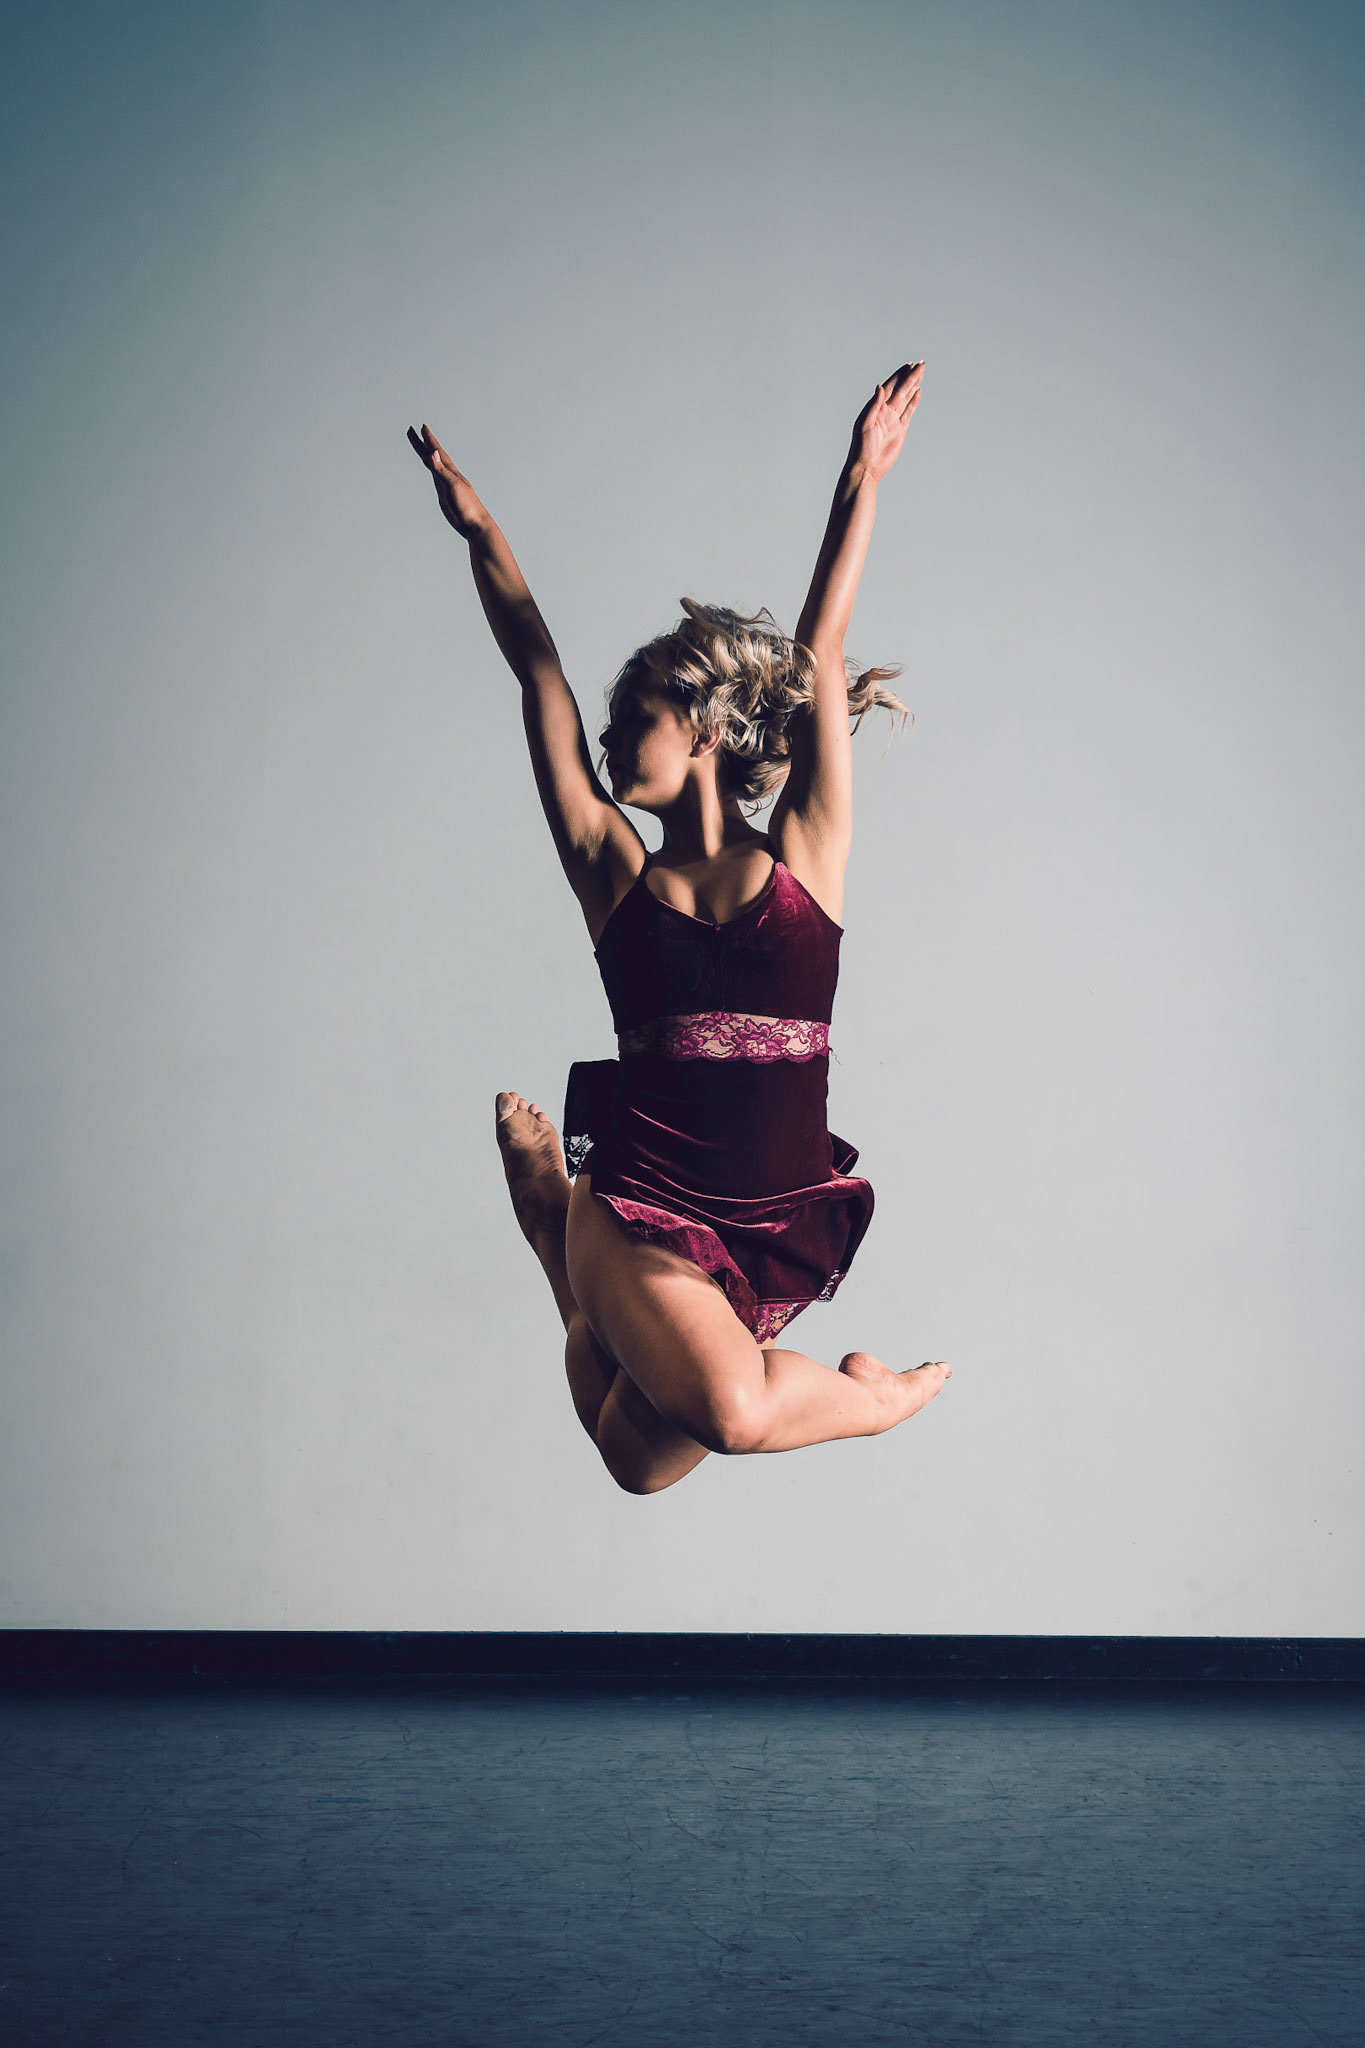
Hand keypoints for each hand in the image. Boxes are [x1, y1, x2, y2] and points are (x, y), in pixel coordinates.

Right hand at [407, 423, 488, 537]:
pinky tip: (431, 466)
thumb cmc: (467, 506)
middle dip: (424, 443)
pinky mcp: (445, 494)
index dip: (429, 440)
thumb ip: (441, 470)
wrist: (475, 524)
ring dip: (426, 453)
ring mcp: (446, 484)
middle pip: (433, 455)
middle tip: (415, 430)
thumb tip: (432, 453)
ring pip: (433, 464)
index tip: (422, 427)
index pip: (437, 452)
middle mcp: (448, 475)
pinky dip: (431, 468)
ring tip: (421, 444)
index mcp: (450, 472)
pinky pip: (436, 476)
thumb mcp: (453, 486)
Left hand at [850, 361, 922, 482]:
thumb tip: (880, 387)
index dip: (899, 376)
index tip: (909, 366)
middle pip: (901, 390)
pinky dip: (913, 402)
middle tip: (921, 365)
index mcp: (876, 407)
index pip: (890, 387)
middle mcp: (885, 411)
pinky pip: (908, 412)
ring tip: (921, 374)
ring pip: (906, 399)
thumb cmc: (861, 447)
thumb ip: (873, 405)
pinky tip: (918, 393)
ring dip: (913, 386)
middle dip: (910, 377)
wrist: (867, 467)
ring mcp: (893, 420)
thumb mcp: (864, 424)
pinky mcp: (900, 430)